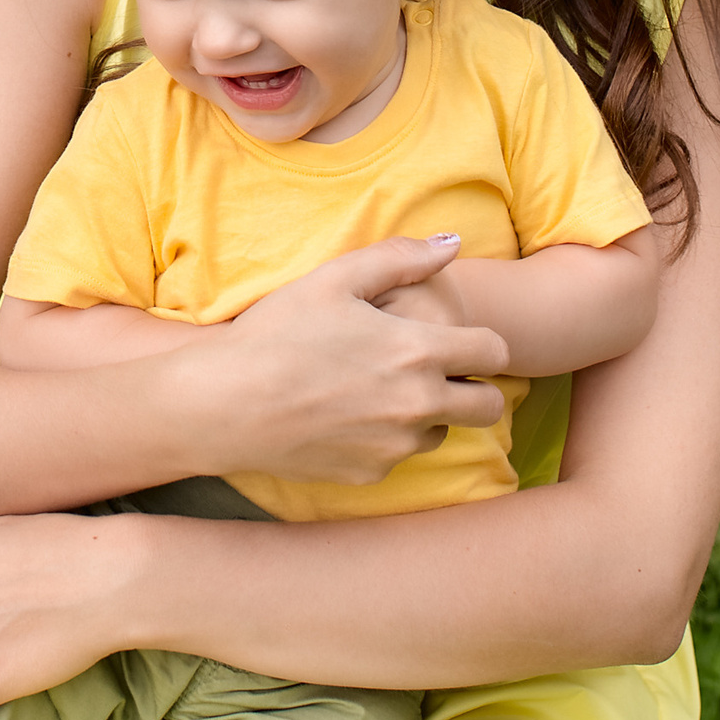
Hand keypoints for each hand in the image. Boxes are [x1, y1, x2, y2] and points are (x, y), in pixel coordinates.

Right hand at [185, 235, 508, 484]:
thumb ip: (401, 258)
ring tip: (380, 389)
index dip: (485, 343)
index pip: (496, 352)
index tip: (463, 341)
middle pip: (490, 406)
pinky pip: (396, 456)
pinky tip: (346, 416)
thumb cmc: (276, 333)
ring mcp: (395, 447)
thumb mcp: (334, 279)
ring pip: (443, 432)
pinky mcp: (370, 475)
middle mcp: (418, 405)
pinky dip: (385, 438)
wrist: (224, 403)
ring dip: (428, 414)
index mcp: (417, 352)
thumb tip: (453, 243)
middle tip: (439, 371)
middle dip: (476, 387)